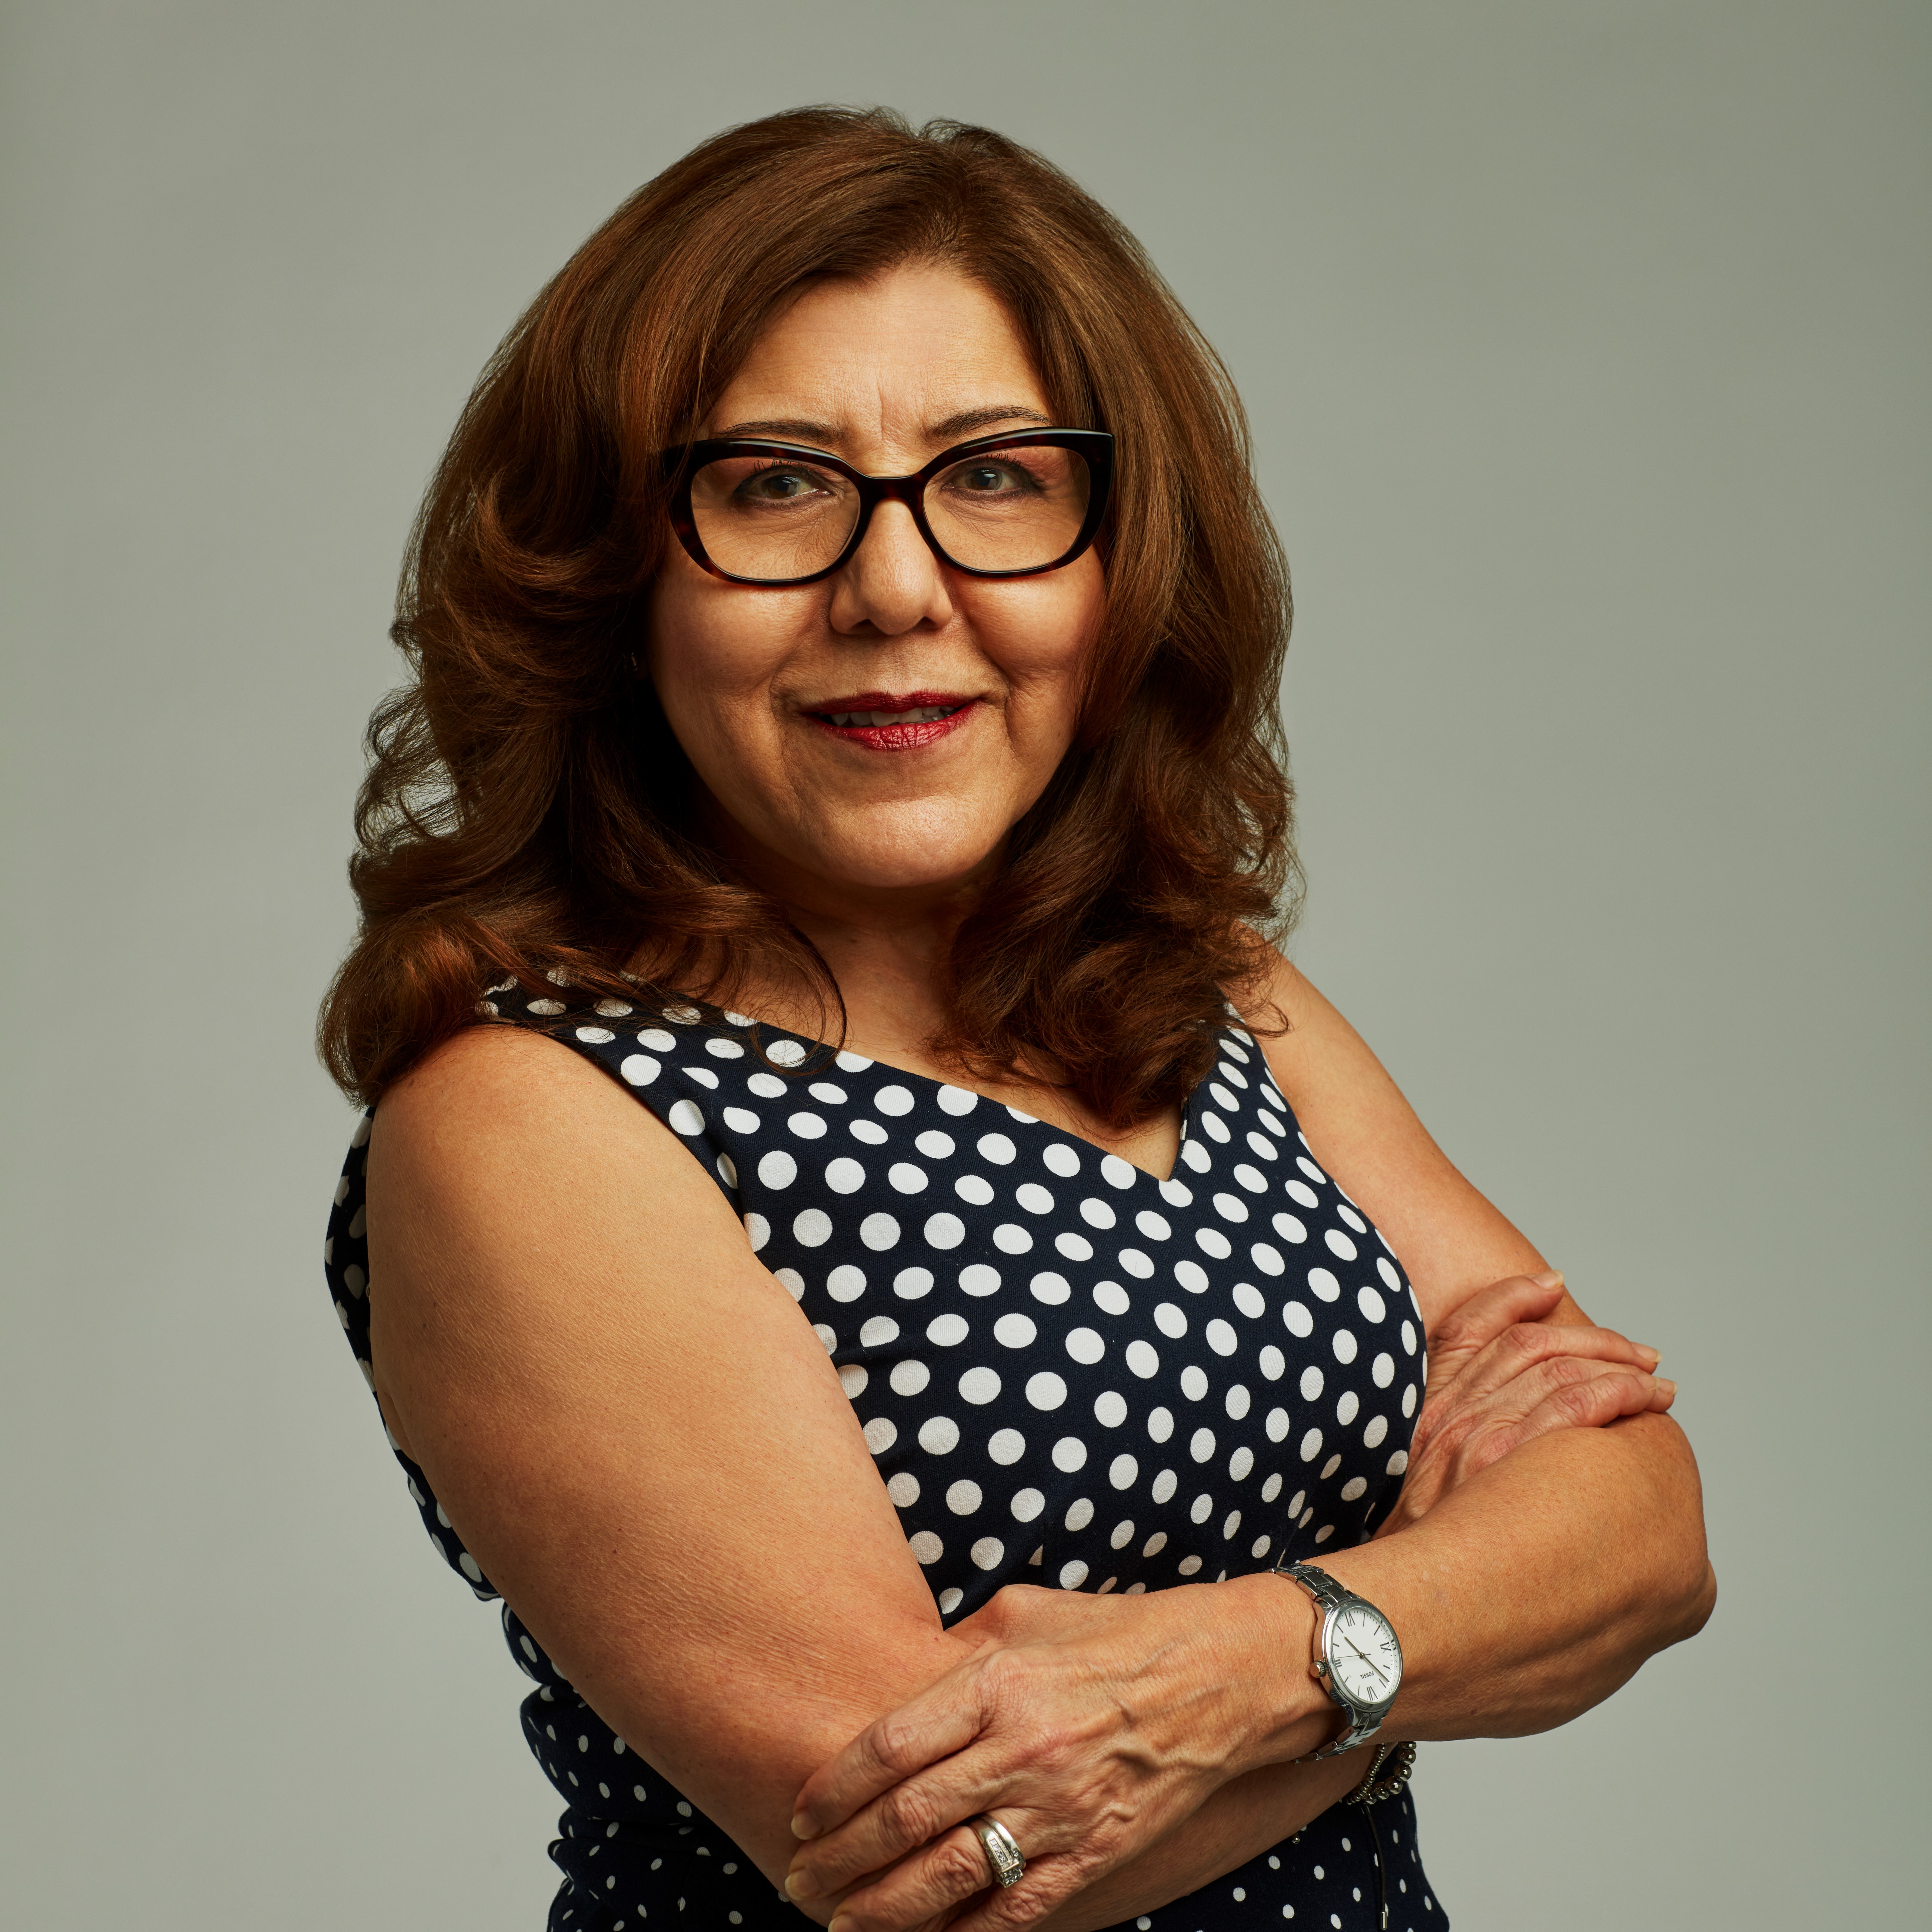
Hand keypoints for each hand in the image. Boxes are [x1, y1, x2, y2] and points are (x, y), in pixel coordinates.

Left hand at [782, 1576, 1324, 1931]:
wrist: (1219, 1674)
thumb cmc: (1116, 1634)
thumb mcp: (1025, 1612)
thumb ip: (960, 1650)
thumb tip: (901, 1677)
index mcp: (997, 1683)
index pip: (890, 1749)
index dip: (834, 1790)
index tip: (801, 1815)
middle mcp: (1022, 1750)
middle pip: (907, 1819)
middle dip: (842, 1859)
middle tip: (800, 1880)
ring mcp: (1061, 1808)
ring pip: (951, 1876)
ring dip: (884, 1910)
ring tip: (839, 1925)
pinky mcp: (1096, 1850)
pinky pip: (1018, 1909)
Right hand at [1374, 1270, 1674, 1539]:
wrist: (1395, 1611)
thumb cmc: (1422, 1555)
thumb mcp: (1423, 1485)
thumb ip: (1457, 1440)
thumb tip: (1514, 1415)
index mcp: (1432, 1410)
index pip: (1477, 1326)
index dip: (1518, 1297)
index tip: (1557, 1287)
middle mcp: (1453, 1413)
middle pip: (1533, 1344)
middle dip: (1595, 1341)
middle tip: (1641, 1355)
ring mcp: (1477, 1436)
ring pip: (1562, 1368)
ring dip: (1619, 1366)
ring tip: (1657, 1386)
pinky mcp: (1502, 1460)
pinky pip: (1574, 1403)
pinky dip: (1617, 1389)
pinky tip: (1647, 1400)